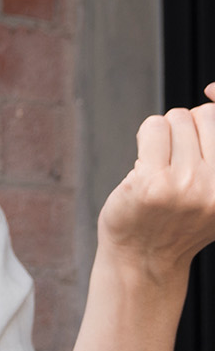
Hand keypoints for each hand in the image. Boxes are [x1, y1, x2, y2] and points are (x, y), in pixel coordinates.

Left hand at [97, 85, 214, 283]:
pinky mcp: (153, 184)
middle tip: (176, 154)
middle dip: (186, 126)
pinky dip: (146, 137)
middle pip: (205, 115)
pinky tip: (144, 164)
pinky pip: (152, 128)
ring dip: (163, 133)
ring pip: (176, 119)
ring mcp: (187, 186)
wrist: (144, 258)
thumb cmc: (179, 215)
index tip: (210, 93)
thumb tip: (212, 92)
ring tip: (160, 162)